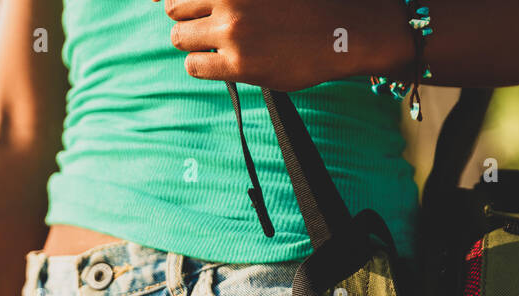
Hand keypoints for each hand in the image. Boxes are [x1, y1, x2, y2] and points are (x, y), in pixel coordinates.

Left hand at [159, 0, 413, 90]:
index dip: (184, 1)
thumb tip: (210, 1)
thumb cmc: (309, 4)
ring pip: (178, 38)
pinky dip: (200, 65)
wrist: (343, 31)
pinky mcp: (238, 63)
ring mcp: (232, 30)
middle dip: (185, 18)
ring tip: (212, 47)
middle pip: (175, 8)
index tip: (190, 9)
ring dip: (191, 44)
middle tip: (201, 28)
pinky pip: (193, 66)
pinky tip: (218, 63)